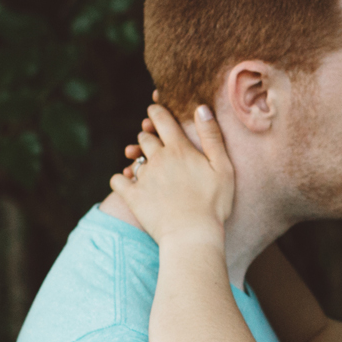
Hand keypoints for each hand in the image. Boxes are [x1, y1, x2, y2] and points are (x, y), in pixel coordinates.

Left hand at [109, 103, 234, 246]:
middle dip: (148, 136)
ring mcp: (144, 177)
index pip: (162, 119)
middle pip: (145, 137)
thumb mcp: (223, 167)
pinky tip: (127, 183)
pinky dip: (121, 179)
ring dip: (137, 157)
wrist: (192, 234)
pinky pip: (118, 180)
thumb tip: (201, 108)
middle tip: (153, 141)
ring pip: (135, 158)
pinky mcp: (133, 195)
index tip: (154, 109)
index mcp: (179, 148)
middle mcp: (158, 158)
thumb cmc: (214, 203)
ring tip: (143, 163)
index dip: (156, 111)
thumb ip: (211, 136)